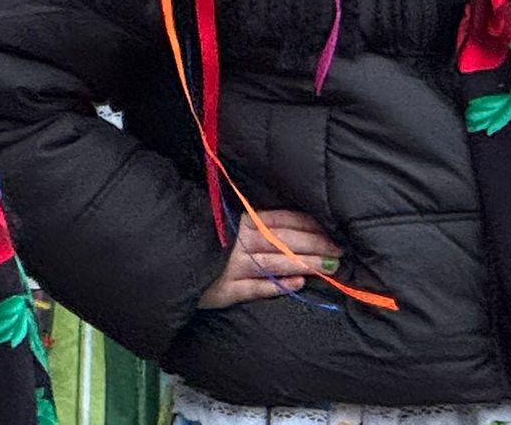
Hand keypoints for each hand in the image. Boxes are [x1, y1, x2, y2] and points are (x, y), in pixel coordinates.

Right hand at [197, 209, 343, 309]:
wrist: (171, 260)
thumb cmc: (207, 242)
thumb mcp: (231, 224)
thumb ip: (260, 223)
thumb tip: (299, 227)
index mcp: (245, 221)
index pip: (286, 220)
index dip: (312, 227)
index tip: (334, 233)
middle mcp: (241, 241)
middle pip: (286, 240)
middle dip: (316, 246)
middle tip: (340, 252)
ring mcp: (233, 265)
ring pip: (276, 263)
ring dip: (305, 264)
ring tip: (328, 268)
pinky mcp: (224, 289)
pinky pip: (254, 287)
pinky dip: (276, 285)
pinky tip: (297, 284)